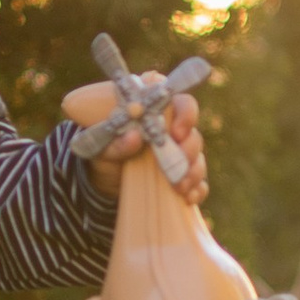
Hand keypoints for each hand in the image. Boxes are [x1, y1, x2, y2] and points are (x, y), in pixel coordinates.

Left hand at [62, 78, 208, 204]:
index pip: (180, 102)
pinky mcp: (181, 173)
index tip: (176, 133)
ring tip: (179, 186)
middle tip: (178, 163)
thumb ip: (115, 142)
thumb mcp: (100, 146)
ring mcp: (179, 151)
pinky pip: (198, 181)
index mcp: (154, 108)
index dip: (185, 115)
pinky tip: (188, 197)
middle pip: (193, 133)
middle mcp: (172, 126)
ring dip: (192, 172)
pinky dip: (196, 189)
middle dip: (189, 149)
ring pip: (197, 157)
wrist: (103, 177)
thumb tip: (135, 137)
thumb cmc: (102, 149)